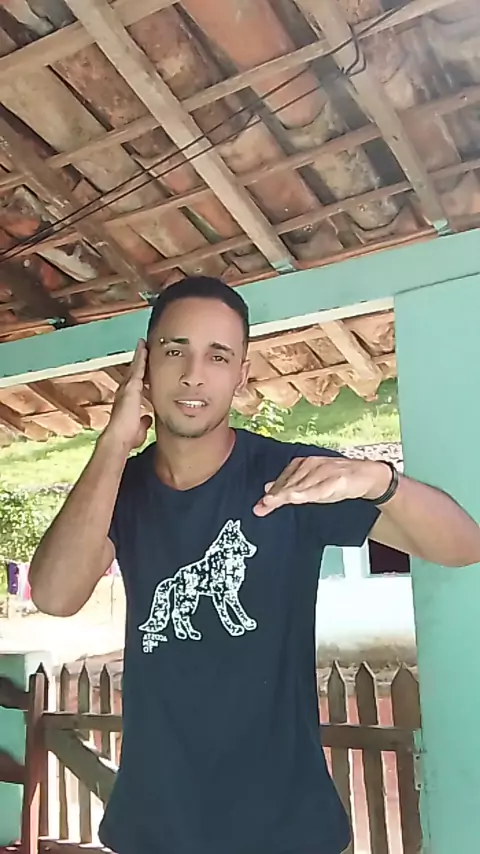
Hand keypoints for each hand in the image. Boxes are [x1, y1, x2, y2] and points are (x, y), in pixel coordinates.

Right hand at [104, 340, 151, 451]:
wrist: (119, 437)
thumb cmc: (127, 436)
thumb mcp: (139, 428)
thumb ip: (144, 421)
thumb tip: (148, 419)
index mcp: (127, 401)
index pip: (134, 384)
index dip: (139, 375)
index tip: (144, 368)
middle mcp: (124, 392)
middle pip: (133, 372)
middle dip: (138, 361)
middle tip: (143, 349)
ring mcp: (126, 388)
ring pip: (135, 367)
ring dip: (139, 355)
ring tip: (143, 344)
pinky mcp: (131, 386)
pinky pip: (137, 367)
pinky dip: (140, 356)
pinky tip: (144, 347)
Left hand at [253, 456, 391, 515]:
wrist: (366, 475)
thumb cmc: (336, 480)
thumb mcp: (311, 484)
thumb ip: (290, 486)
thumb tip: (268, 489)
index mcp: (303, 464)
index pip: (284, 479)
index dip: (272, 494)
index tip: (260, 506)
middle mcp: (312, 465)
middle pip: (290, 483)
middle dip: (275, 496)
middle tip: (261, 507)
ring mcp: (324, 471)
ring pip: (302, 485)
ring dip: (287, 494)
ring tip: (272, 502)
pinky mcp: (337, 479)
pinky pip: (320, 488)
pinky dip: (308, 493)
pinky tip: (297, 498)